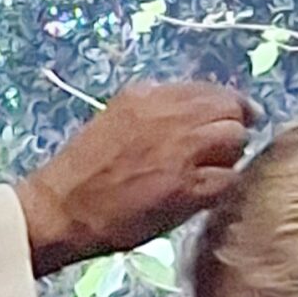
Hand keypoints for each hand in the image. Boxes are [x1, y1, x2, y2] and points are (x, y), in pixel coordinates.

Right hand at [14, 81, 260, 274]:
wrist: (62, 207)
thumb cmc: (83, 170)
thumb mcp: (117, 118)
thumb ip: (156, 111)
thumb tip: (194, 113)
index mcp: (149, 94)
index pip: (209, 88)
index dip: (225, 106)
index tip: (228, 120)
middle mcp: (168, 115)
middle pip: (230, 109)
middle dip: (234, 127)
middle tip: (226, 149)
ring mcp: (180, 150)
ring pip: (235, 139)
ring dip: (231, 156)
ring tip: (214, 172)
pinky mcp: (186, 187)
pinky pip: (229, 178)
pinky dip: (224, 186)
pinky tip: (207, 195)